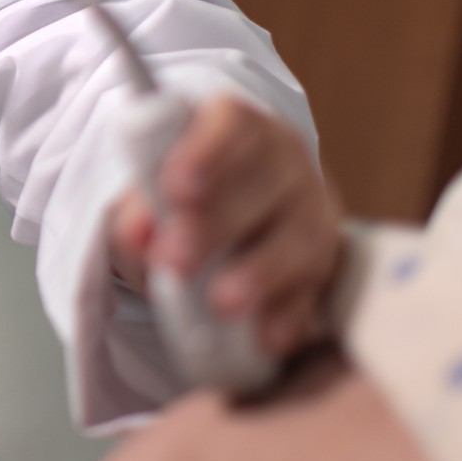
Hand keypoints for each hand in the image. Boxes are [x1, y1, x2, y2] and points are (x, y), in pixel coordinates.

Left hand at [109, 94, 343, 359]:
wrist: (239, 216)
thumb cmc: (184, 199)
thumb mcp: (150, 197)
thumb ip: (137, 212)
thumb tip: (136, 235)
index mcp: (238, 130)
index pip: (232, 124)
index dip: (206, 152)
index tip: (175, 188)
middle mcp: (285, 164)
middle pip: (266, 184)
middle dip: (218, 224)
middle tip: (174, 259)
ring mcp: (312, 212)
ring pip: (299, 238)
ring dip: (260, 272)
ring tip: (222, 302)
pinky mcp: (325, 263)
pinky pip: (315, 288)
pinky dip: (289, 314)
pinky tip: (266, 336)